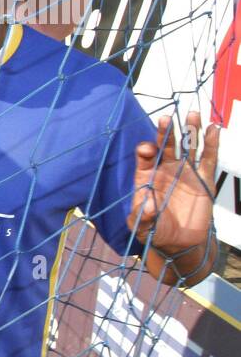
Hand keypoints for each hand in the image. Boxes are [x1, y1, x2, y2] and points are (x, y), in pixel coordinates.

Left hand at [129, 111, 218, 254]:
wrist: (177, 242)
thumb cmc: (154, 230)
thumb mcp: (142, 225)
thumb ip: (142, 216)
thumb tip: (148, 206)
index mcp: (146, 176)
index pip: (144, 157)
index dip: (145, 151)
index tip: (148, 150)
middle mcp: (165, 169)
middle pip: (165, 145)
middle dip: (165, 132)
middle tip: (166, 119)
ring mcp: (185, 172)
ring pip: (188, 147)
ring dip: (190, 130)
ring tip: (193, 114)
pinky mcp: (204, 178)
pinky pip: (208, 158)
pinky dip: (212, 143)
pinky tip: (213, 129)